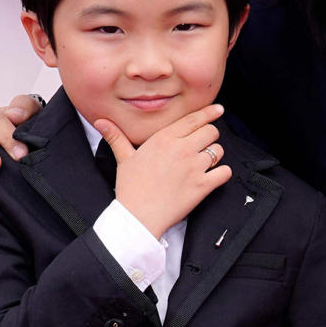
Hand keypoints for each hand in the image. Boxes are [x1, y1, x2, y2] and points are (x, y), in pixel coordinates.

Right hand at [98, 105, 229, 240]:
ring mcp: (193, 167)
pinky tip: (214, 176)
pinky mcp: (202, 186)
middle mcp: (181, 149)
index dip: (208, 113)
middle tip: (204, 145)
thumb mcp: (123, 159)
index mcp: (164, 139)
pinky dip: (222, 174)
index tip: (217, 110)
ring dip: (215, 156)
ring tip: (205, 163)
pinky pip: (224, 172)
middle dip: (210, 137)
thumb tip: (101, 122)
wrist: (138, 217)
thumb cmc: (131, 189)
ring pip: (219, 150)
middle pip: (211, 131)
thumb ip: (116, 137)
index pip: (193, 119)